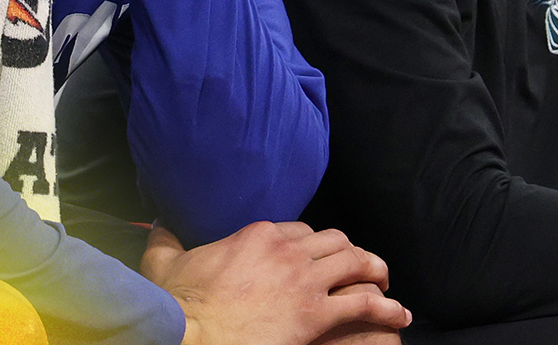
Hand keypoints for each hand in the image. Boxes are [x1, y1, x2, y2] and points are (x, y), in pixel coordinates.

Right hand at [143, 221, 409, 344]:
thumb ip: (166, 240)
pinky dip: (387, 308)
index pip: (300, 229)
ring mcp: (304, 281)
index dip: (312, 242)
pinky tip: (398, 315)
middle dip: (349, 252)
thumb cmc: (180, 305)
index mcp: (258, 234)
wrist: (193, 334)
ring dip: (374, 271)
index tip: (315, 255)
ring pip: (356, 263)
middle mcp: (287, 251)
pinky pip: (364, 305)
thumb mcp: (166, 263)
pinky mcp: (316, 314)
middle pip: (335, 240)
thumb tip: (159, 224)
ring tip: (382, 283)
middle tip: (357, 266)